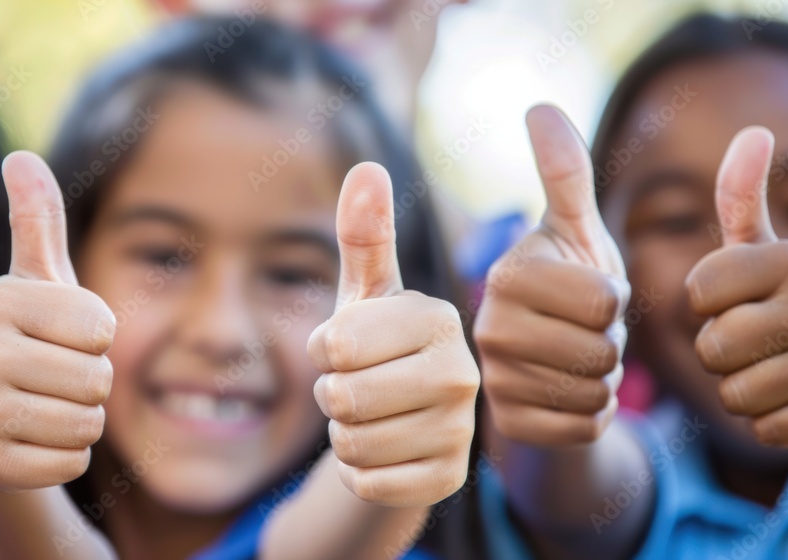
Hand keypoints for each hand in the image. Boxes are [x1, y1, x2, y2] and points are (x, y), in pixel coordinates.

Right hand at [0, 151, 115, 490]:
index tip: (63, 337)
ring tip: (46, 406)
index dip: (97, 338)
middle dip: (93, 383)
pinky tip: (34, 441)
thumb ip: (39, 222)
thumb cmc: (30, 337)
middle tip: (55, 377)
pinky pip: (71, 463)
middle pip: (99, 380)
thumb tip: (22, 156)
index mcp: (0, 301)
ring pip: (88, 424)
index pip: (103, 329)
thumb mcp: (39, 280)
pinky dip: (66, 457)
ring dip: (82, 420)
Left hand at [308, 162, 479, 506]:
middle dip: (332, 396)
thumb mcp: (365, 294)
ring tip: (373, 416)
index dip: (325, 350)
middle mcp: (463, 373)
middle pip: (342, 396)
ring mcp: (461, 431)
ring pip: (351, 443)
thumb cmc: (378, 348)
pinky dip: (359, 472)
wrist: (404, 423)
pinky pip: (366, 482)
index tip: (349, 348)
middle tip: (360, 386)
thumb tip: (368, 166)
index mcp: (439, 318)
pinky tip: (384, 452)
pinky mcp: (448, 480)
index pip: (336, 344)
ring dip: (344, 434)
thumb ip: (365, 235)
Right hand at [475, 105, 628, 445]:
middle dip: (612, 342)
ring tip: (579, 359)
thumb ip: (565, 172)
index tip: (588, 294)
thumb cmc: (571, 282)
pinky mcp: (510, 426)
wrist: (550, 355)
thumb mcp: (576, 228)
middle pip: (601, 350)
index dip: (614, 300)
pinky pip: (584, 427)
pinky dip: (593, 413)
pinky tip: (569, 393)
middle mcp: (488, 330)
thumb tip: (540, 106)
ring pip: (594, 392)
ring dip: (605, 377)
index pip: (603, 302)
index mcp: (507, 276)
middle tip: (586, 331)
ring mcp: (495, 383)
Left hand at [687, 127, 787, 446]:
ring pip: (734, 393)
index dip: (706, 304)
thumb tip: (752, 131)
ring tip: (773, 366)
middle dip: (718, 350)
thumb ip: (740, 197)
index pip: (698, 293)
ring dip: (740, 387)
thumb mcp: (761, 249)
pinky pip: (764, 429)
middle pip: (713, 347)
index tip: (738, 298)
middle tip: (754, 339)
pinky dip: (768, 421)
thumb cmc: (785, 298)